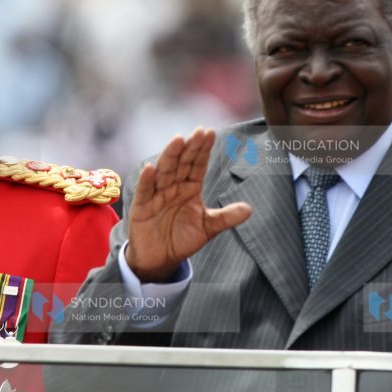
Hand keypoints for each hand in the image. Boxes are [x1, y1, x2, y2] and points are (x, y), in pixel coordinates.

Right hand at [124, 127, 251, 282]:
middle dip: (190, 148)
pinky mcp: (142, 207)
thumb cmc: (181, 239)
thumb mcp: (207, 228)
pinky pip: (145, 191)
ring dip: (170, 156)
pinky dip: (147, 180)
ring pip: (164, 172)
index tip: (209, 133)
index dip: (202, 150)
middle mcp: (173, 187)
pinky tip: (150, 169)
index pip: (197, 165)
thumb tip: (249, 209)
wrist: (160, 259)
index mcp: (189, 187)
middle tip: (198, 132)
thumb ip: (226, 217)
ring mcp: (156, 195)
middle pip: (181, 163)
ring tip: (178, 140)